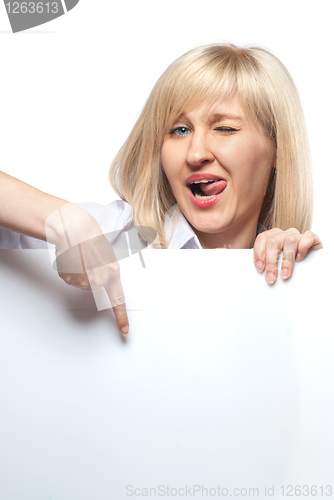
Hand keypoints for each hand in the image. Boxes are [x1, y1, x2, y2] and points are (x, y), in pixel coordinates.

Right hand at [45, 203, 128, 334]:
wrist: (74, 227)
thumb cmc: (90, 237)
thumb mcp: (106, 256)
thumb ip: (107, 272)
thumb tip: (104, 282)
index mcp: (113, 272)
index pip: (118, 300)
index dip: (122, 317)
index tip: (124, 330)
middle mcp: (100, 278)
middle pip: (93, 288)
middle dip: (89, 276)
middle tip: (86, 260)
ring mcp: (84, 279)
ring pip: (81, 284)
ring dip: (78, 273)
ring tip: (79, 257)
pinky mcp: (71, 278)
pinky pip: (70, 279)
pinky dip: (69, 271)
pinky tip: (72, 258)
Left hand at [253, 228, 322, 283]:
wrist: (312, 265)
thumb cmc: (289, 265)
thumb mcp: (276, 264)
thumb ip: (267, 264)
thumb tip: (260, 273)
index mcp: (272, 237)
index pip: (262, 238)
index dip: (259, 253)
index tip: (260, 268)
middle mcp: (284, 234)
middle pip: (273, 241)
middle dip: (271, 261)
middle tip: (271, 277)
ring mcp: (298, 235)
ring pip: (289, 240)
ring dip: (286, 259)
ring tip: (285, 274)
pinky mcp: (312, 238)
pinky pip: (307, 237)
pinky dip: (303, 248)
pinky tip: (300, 259)